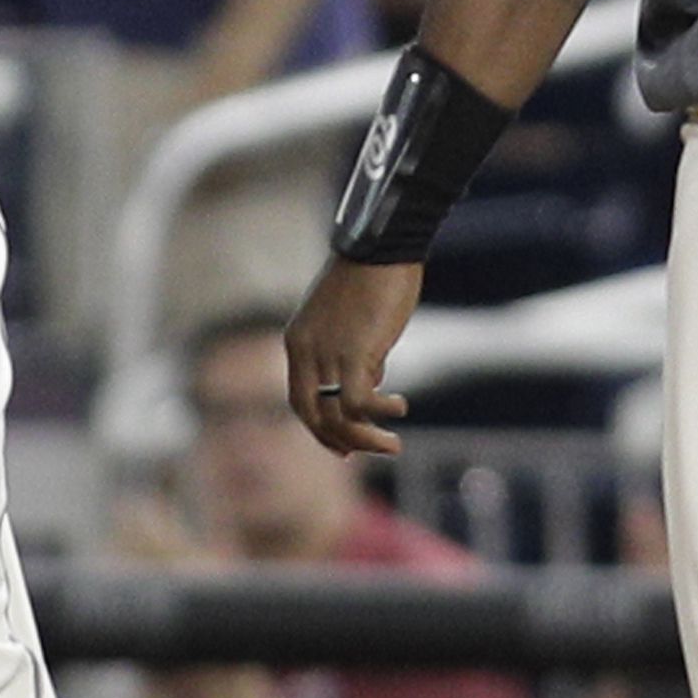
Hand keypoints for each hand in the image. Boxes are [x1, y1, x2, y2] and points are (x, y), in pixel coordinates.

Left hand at [282, 259, 421, 459]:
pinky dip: (380, 413)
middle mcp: (305, 351)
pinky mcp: (354, 354)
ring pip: (336, 417)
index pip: (300, 400)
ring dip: (364, 438)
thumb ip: (352, 353)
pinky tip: (401, 408)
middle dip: (337, 440)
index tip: (343, 444)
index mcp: (297, 342)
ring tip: (392, 444)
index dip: (318, 427)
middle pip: (311, 415)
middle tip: (365, 452)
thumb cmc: (372, 275)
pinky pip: (360, 402)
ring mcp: (327, 354)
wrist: (381, 246)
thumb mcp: (350, 320)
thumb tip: (371, 381)